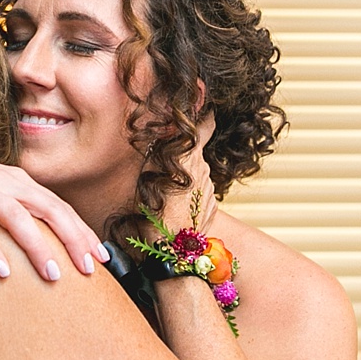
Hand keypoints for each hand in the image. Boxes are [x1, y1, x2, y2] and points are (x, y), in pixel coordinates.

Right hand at [0, 142, 104, 281]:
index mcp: (17, 181)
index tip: (101, 259)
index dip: (83, 232)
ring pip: (17, 217)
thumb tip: (46, 246)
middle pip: (49, 209)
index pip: (60, 207)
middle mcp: (3, 181)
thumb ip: (18, 210)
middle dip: (73, 240)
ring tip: (53, 276)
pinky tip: (1, 272)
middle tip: (88, 270)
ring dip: (38, 247)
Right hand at [159, 114, 218, 235]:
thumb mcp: (148, 170)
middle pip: (195, 154)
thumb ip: (160, 146)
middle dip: (183, 157)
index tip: (202, 112)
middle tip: (162, 169)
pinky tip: (175, 208)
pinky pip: (200, 194)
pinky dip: (190, 197)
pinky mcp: (211, 206)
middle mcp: (204, 168)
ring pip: (198, 175)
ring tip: (166, 195)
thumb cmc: (152, 208)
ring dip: (186, 180)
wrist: (169, 247)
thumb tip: (169, 131)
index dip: (204, 116)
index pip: (205, 124)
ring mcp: (210, 189)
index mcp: (190, 155)